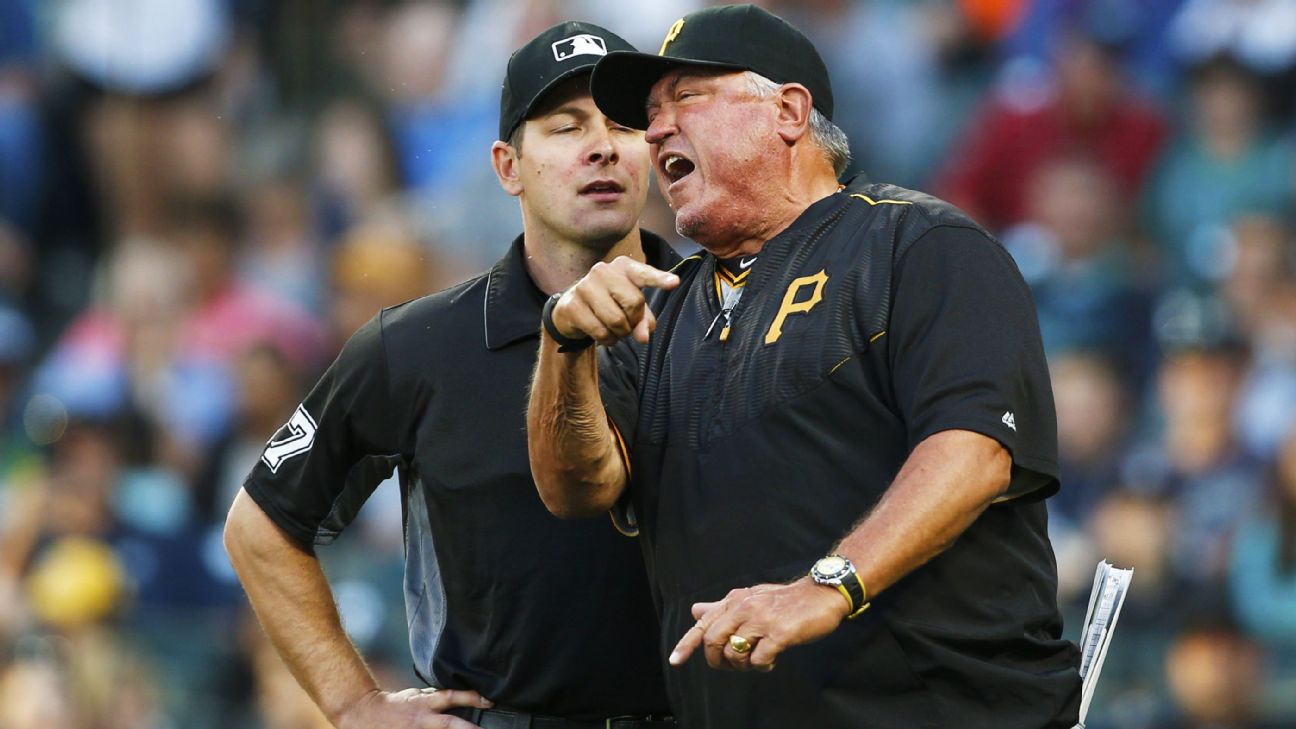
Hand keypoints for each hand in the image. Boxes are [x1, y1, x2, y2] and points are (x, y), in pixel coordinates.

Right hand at [334, 687, 492, 728]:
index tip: (489, 700)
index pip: (451, 697)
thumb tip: (458, 695)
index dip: (470, 697)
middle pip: (450, 724)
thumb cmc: (396, 704)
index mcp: (424, 703)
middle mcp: (422, 719)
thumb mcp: (417, 694)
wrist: (368, 714)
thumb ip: (436, 696)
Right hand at [551, 257, 679, 345]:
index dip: (659, 279)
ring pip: (617, 320)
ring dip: (621, 333)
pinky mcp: (573, 305)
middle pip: (634, 302)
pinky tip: (603, 334)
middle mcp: (602, 271)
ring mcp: (585, 286)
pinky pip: (601, 332)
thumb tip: (643, 337)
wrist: (572, 309)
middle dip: (634, 320)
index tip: (674, 282)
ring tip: (615, 329)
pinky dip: (607, 340)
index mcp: (623, 267)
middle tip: (627, 322)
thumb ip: (644, 319)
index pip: (643, 273)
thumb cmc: (609, 303)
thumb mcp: (631, 307)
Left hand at [668, 578, 849, 671]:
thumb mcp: (750, 598)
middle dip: (719, 661)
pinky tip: (771, 660)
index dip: (687, 644)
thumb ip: (722, 607)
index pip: (703, 624)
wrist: (820, 595)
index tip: (675, 661)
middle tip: (733, 666)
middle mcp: (743, 607)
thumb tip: (695, 610)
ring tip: (756, 660)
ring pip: (734, 653)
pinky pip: (757, 660)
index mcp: (734, 600)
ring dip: (742, 665)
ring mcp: (761, 620)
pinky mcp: (779, 633)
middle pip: (714, 642)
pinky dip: (761, 666)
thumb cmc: (784, 600)